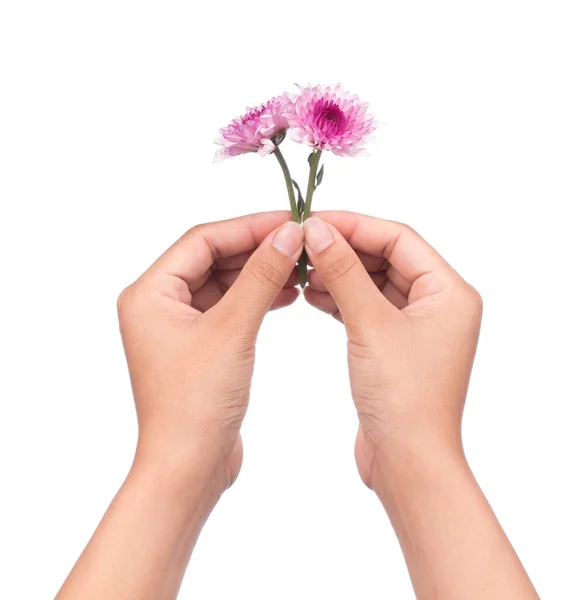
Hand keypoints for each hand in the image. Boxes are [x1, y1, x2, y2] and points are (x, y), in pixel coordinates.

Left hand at [118, 211, 303, 495]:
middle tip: (298, 242)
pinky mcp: (198, 346)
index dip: (248, 227)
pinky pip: (228, 308)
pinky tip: (285, 295)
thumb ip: (261, 277)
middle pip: (212, 258)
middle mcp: (158, 305)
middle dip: (256, 249)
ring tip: (297, 266)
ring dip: (258, 273)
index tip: (289, 222)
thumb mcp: (233, 330)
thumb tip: (288, 234)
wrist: (188, 466)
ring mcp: (178, 326)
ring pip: (223, 283)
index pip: (202, 240)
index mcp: (150, 293)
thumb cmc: (195, 405)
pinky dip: (256, 298)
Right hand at [302, 212, 481, 487]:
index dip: (355, 225)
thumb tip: (317, 230)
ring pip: (374, 284)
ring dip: (340, 274)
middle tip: (303, 245)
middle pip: (387, 258)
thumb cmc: (403, 398)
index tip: (314, 221)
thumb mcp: (370, 324)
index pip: (399, 238)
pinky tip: (313, 295)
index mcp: (449, 292)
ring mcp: (417, 327)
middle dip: (344, 250)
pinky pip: (367, 309)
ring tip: (302, 271)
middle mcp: (438, 305)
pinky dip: (342, 300)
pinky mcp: (396, 347)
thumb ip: (344, 272)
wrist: (407, 462)